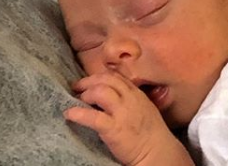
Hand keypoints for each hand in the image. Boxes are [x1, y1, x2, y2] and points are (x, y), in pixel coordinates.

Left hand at [64, 72, 192, 165]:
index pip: (115, 77)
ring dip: (86, 93)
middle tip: (77, 87)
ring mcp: (122, 113)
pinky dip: (79, 113)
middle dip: (88, 81)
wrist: (158, 152)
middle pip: (105, 79)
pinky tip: (69, 114)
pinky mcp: (114, 128)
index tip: (89, 81)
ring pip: (100, 92)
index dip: (99, 77)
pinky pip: (93, 117)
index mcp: (136, 93)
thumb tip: (113, 93)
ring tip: (78, 100)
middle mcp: (129, 98)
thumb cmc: (151, 132)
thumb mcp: (144, 107)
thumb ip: (131, 98)